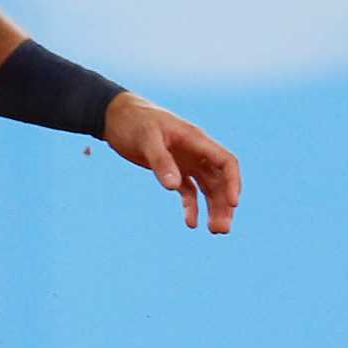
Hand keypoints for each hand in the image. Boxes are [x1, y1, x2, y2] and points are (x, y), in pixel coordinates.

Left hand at [102, 92, 240, 233]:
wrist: (114, 116)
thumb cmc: (133, 121)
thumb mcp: (146, 138)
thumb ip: (160, 161)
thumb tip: (173, 186)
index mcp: (196, 140)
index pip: (226, 162)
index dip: (233, 182)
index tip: (233, 203)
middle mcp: (196, 152)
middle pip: (219, 180)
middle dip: (223, 204)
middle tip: (221, 230)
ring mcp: (185, 161)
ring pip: (207, 188)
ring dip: (212, 208)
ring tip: (215, 231)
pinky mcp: (172, 169)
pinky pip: (188, 190)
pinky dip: (191, 206)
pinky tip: (191, 223)